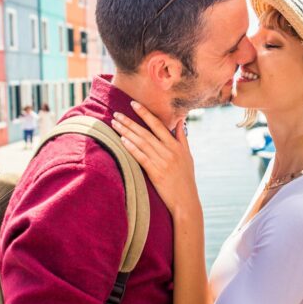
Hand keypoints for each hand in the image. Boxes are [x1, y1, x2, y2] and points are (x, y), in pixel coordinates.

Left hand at [111, 102, 200, 218]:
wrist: (186, 200)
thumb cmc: (186, 177)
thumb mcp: (188, 155)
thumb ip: (182, 137)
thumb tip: (181, 120)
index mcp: (176, 145)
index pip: (158, 125)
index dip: (145, 113)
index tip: (133, 104)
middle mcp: (169, 151)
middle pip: (146, 132)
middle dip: (130, 121)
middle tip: (116, 113)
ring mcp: (162, 162)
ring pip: (141, 143)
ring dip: (126, 132)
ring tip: (114, 124)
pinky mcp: (155, 173)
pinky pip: (141, 157)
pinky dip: (132, 148)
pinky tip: (122, 140)